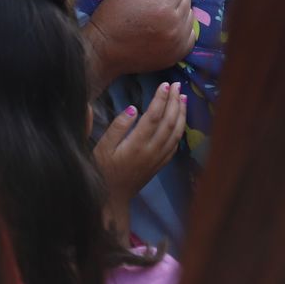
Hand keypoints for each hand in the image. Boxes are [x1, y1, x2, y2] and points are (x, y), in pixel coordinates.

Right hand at [83, 0, 193, 91]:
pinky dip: (180, 30)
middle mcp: (176, 25)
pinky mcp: (179, 54)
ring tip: (156, 20)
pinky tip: (164, 31)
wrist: (103, 52)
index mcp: (163, 6)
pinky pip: (190, 34)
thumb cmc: (112, 18)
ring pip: (189, 15)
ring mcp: (179, 42)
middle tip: (150, 7)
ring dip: (177, 13)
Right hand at [94, 82, 187, 234]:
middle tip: (177, 85)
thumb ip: (117, 128)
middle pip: (168, 122)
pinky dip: (180, 130)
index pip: (153, 116)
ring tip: (183, 98)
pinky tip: (180, 121)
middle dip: (174, 102)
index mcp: (136, 144)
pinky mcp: (159, 165)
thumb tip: (132, 109)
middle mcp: (151, 151)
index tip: (165, 84)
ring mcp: (158, 159)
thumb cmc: (102, 170)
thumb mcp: (101, 148)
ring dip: (181, 114)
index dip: (161, 99)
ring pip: (175, 133)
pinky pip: (175, 145)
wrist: (112, 199)